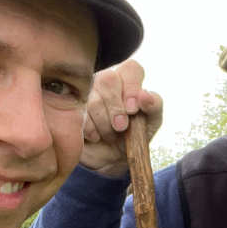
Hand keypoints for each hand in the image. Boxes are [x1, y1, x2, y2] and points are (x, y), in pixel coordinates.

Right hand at [80, 59, 162, 176]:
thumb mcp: (152, 123)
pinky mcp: (72, 107)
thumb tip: (145, 96)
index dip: (132, 88)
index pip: (131, 69)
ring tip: (111, 136)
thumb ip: (154, 106)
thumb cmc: (135, 135)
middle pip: (108, 80)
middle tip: (121, 127)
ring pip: (93, 99)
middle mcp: (107, 80)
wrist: (113, 158)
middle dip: (116, 108)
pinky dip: (91, 130)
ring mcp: (87, 92)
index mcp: (129, 79)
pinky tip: (97, 137)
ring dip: (105, 123)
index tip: (133, 110)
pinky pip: (80, 114)